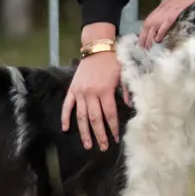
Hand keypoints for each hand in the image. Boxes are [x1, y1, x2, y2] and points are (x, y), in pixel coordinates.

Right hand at [61, 23, 129, 149]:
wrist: (97, 48)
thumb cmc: (113, 62)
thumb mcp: (123, 74)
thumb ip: (125, 91)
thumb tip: (130, 107)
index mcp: (105, 91)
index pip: (110, 114)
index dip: (113, 128)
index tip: (116, 139)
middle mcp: (91, 94)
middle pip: (95, 119)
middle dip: (100, 135)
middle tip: (103, 148)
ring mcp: (80, 93)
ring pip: (82, 116)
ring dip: (84, 132)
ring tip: (88, 145)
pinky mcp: (72, 90)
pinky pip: (67, 106)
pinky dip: (65, 118)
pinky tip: (65, 129)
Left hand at [139, 0, 194, 48]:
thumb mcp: (191, 3)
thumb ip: (186, 11)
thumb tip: (186, 22)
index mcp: (169, 3)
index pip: (153, 18)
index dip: (146, 30)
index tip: (144, 41)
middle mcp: (168, 4)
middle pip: (149, 21)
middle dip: (144, 36)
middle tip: (142, 48)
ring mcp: (172, 5)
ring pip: (155, 22)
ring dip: (149, 36)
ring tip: (147, 48)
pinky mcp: (179, 7)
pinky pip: (167, 20)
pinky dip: (161, 30)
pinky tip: (158, 39)